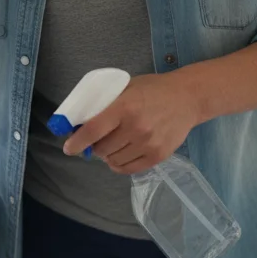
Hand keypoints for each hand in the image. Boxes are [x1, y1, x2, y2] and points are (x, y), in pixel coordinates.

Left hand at [62, 72, 205, 174]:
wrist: (188, 98)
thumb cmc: (153, 90)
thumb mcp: (127, 88)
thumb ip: (106, 104)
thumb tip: (80, 124)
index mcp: (125, 107)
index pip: (93, 130)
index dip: (77, 142)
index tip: (69, 148)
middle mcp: (136, 128)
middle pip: (102, 149)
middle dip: (94, 147)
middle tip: (98, 140)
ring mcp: (148, 144)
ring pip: (113, 160)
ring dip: (108, 156)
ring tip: (114, 145)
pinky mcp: (158, 156)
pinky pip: (129, 168)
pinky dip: (119, 165)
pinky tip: (120, 156)